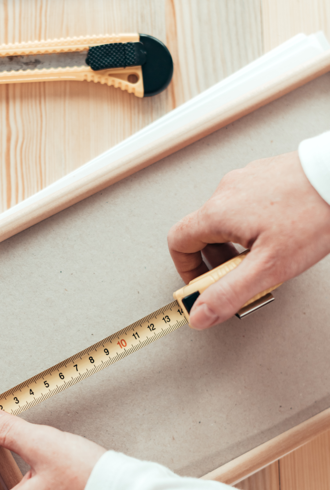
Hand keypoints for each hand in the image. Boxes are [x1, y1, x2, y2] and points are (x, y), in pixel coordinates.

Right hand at [167, 151, 329, 328]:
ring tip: (266, 257)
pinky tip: (280, 236)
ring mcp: (247, 179)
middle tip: (243, 277)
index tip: (203, 286)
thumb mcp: (269, 267)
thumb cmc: (312, 216)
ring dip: (238, 245)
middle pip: (204, 233)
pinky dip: (254, 226)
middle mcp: (227, 191)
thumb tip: (200, 314)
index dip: (187, 270)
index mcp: (218, 212)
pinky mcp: (266, 175)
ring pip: (228, 220)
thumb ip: (229, 293)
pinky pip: (248, 206)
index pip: (178, 242)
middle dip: (219, 262)